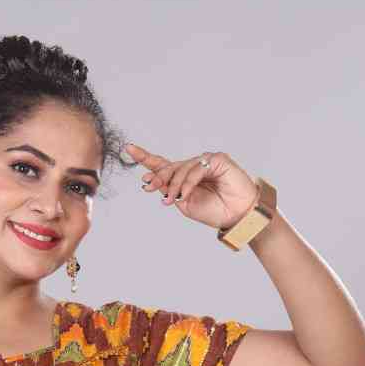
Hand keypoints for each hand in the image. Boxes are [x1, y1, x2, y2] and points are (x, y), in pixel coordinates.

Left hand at [124, 142, 258, 231]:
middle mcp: (193, 166)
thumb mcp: (185, 204)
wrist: (236, 216)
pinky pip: (196, 170)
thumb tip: (150, 180)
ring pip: (181, 169)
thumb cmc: (214, 211)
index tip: (128, 149)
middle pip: (169, 166)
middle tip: (148, 187)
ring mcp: (205, 161)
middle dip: (157, 177)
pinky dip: (188, 183)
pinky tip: (184, 194)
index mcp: (184, 178)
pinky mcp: (217, 159)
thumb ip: (169, 191)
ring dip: (173, 186)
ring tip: (171, 200)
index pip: (163, 165)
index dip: (146, 158)